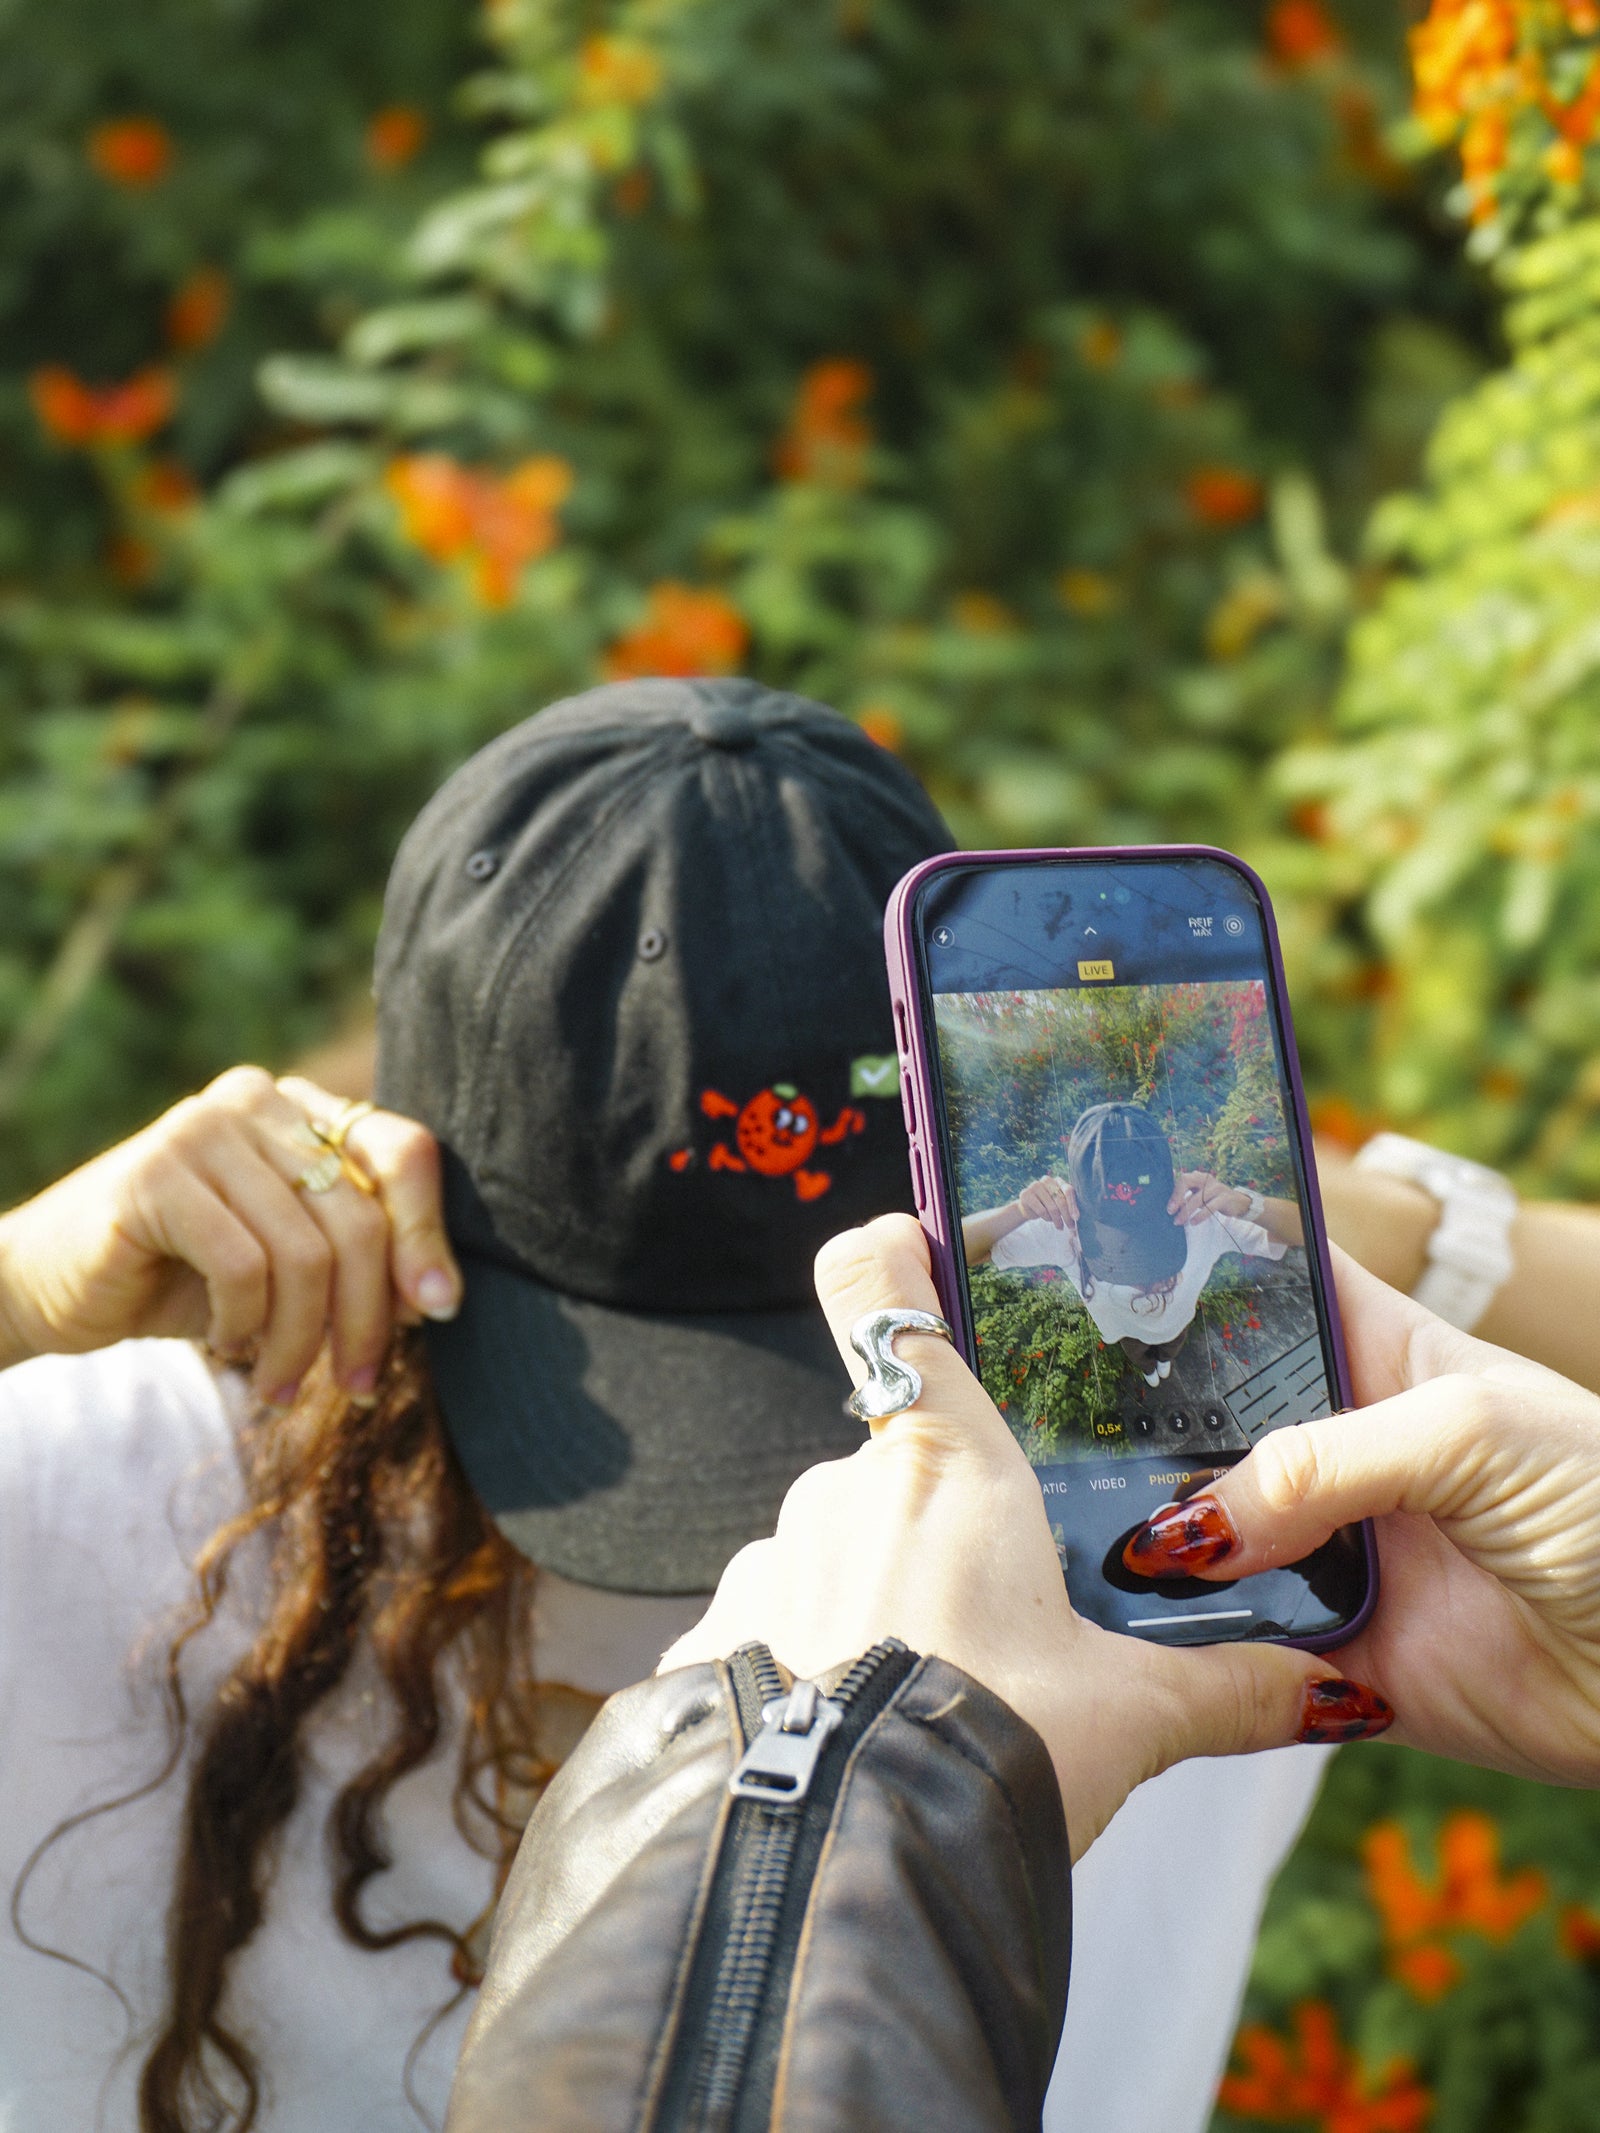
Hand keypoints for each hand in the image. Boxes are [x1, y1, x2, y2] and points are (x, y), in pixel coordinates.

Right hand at [0, 1066, 460, 1403]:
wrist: (46, 1283)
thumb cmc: (184, 1277)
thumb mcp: (287, 1268)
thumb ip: (357, 1262)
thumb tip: (433, 1298)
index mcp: (304, 1110)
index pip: (402, 1152)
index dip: (428, 1235)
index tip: (437, 1313)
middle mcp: (259, 1099)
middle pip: (361, 1216)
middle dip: (368, 1318)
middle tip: (359, 1385)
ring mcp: (204, 1126)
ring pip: (306, 1252)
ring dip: (303, 1339)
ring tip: (281, 1383)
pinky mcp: (156, 1172)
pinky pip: (244, 1265)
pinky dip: (246, 1323)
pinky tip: (227, 1343)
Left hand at [662, 1214, 1390, 1860]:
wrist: (844, 1874)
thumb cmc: (988, 1756)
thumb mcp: (1130, 1720)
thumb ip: (1229, 1686)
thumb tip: (1329, 1687)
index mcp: (945, 1461)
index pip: (880, 1281)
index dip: (894, 1249)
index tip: (914, 1245)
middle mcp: (842, 1485)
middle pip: (897, 1461)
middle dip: (943, 1524)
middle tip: (1003, 1618)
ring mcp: (768, 1558)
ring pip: (838, 1550)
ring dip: (880, 1602)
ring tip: (936, 1698)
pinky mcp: (714, 1639)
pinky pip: (775, 1626)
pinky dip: (814, 1665)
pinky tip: (854, 1738)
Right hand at [1016, 1174, 1078, 1232]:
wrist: (1029, 1207)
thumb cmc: (1049, 1205)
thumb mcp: (1060, 1203)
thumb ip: (1069, 1205)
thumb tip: (1076, 1217)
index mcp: (1058, 1180)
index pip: (1068, 1190)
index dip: (1073, 1205)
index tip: (1076, 1218)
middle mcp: (1047, 1180)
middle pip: (1060, 1200)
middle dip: (1067, 1216)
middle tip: (1071, 1227)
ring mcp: (1035, 1186)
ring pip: (1052, 1207)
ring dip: (1057, 1220)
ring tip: (1060, 1226)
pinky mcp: (1026, 1194)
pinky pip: (1041, 1211)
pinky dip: (1047, 1218)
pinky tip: (1048, 1219)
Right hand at [1122, 1248, 1599, 1786]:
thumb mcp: (1469, 1431)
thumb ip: (1321, 1460)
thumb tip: (1195, 1528)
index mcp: (1379, 1356)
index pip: (1270, 1282)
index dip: (1193, 1255)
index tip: (1100, 1241)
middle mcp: (1340, 1450)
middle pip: (1209, 1418)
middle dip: (1138, 1417)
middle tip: (1057, 1419)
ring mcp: (1334, 1550)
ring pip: (1209, 1540)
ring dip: (1157, 1544)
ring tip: (1078, 1529)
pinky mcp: (1336, 1651)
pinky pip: (1239, 1653)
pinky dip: (1193, 1649)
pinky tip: (1137, 1629)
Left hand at [1169, 1169, 1246, 1225]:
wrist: (1237, 1203)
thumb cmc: (1212, 1199)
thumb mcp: (1199, 1196)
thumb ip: (1186, 1198)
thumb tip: (1171, 1207)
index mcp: (1198, 1176)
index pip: (1183, 1179)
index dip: (1175, 1193)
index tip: (1170, 1208)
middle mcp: (1207, 1178)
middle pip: (1187, 1182)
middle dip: (1177, 1197)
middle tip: (1171, 1213)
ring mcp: (1216, 1187)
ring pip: (1197, 1198)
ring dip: (1186, 1211)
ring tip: (1179, 1222)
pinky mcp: (1224, 1198)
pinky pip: (1210, 1207)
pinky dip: (1200, 1215)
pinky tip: (1193, 1222)